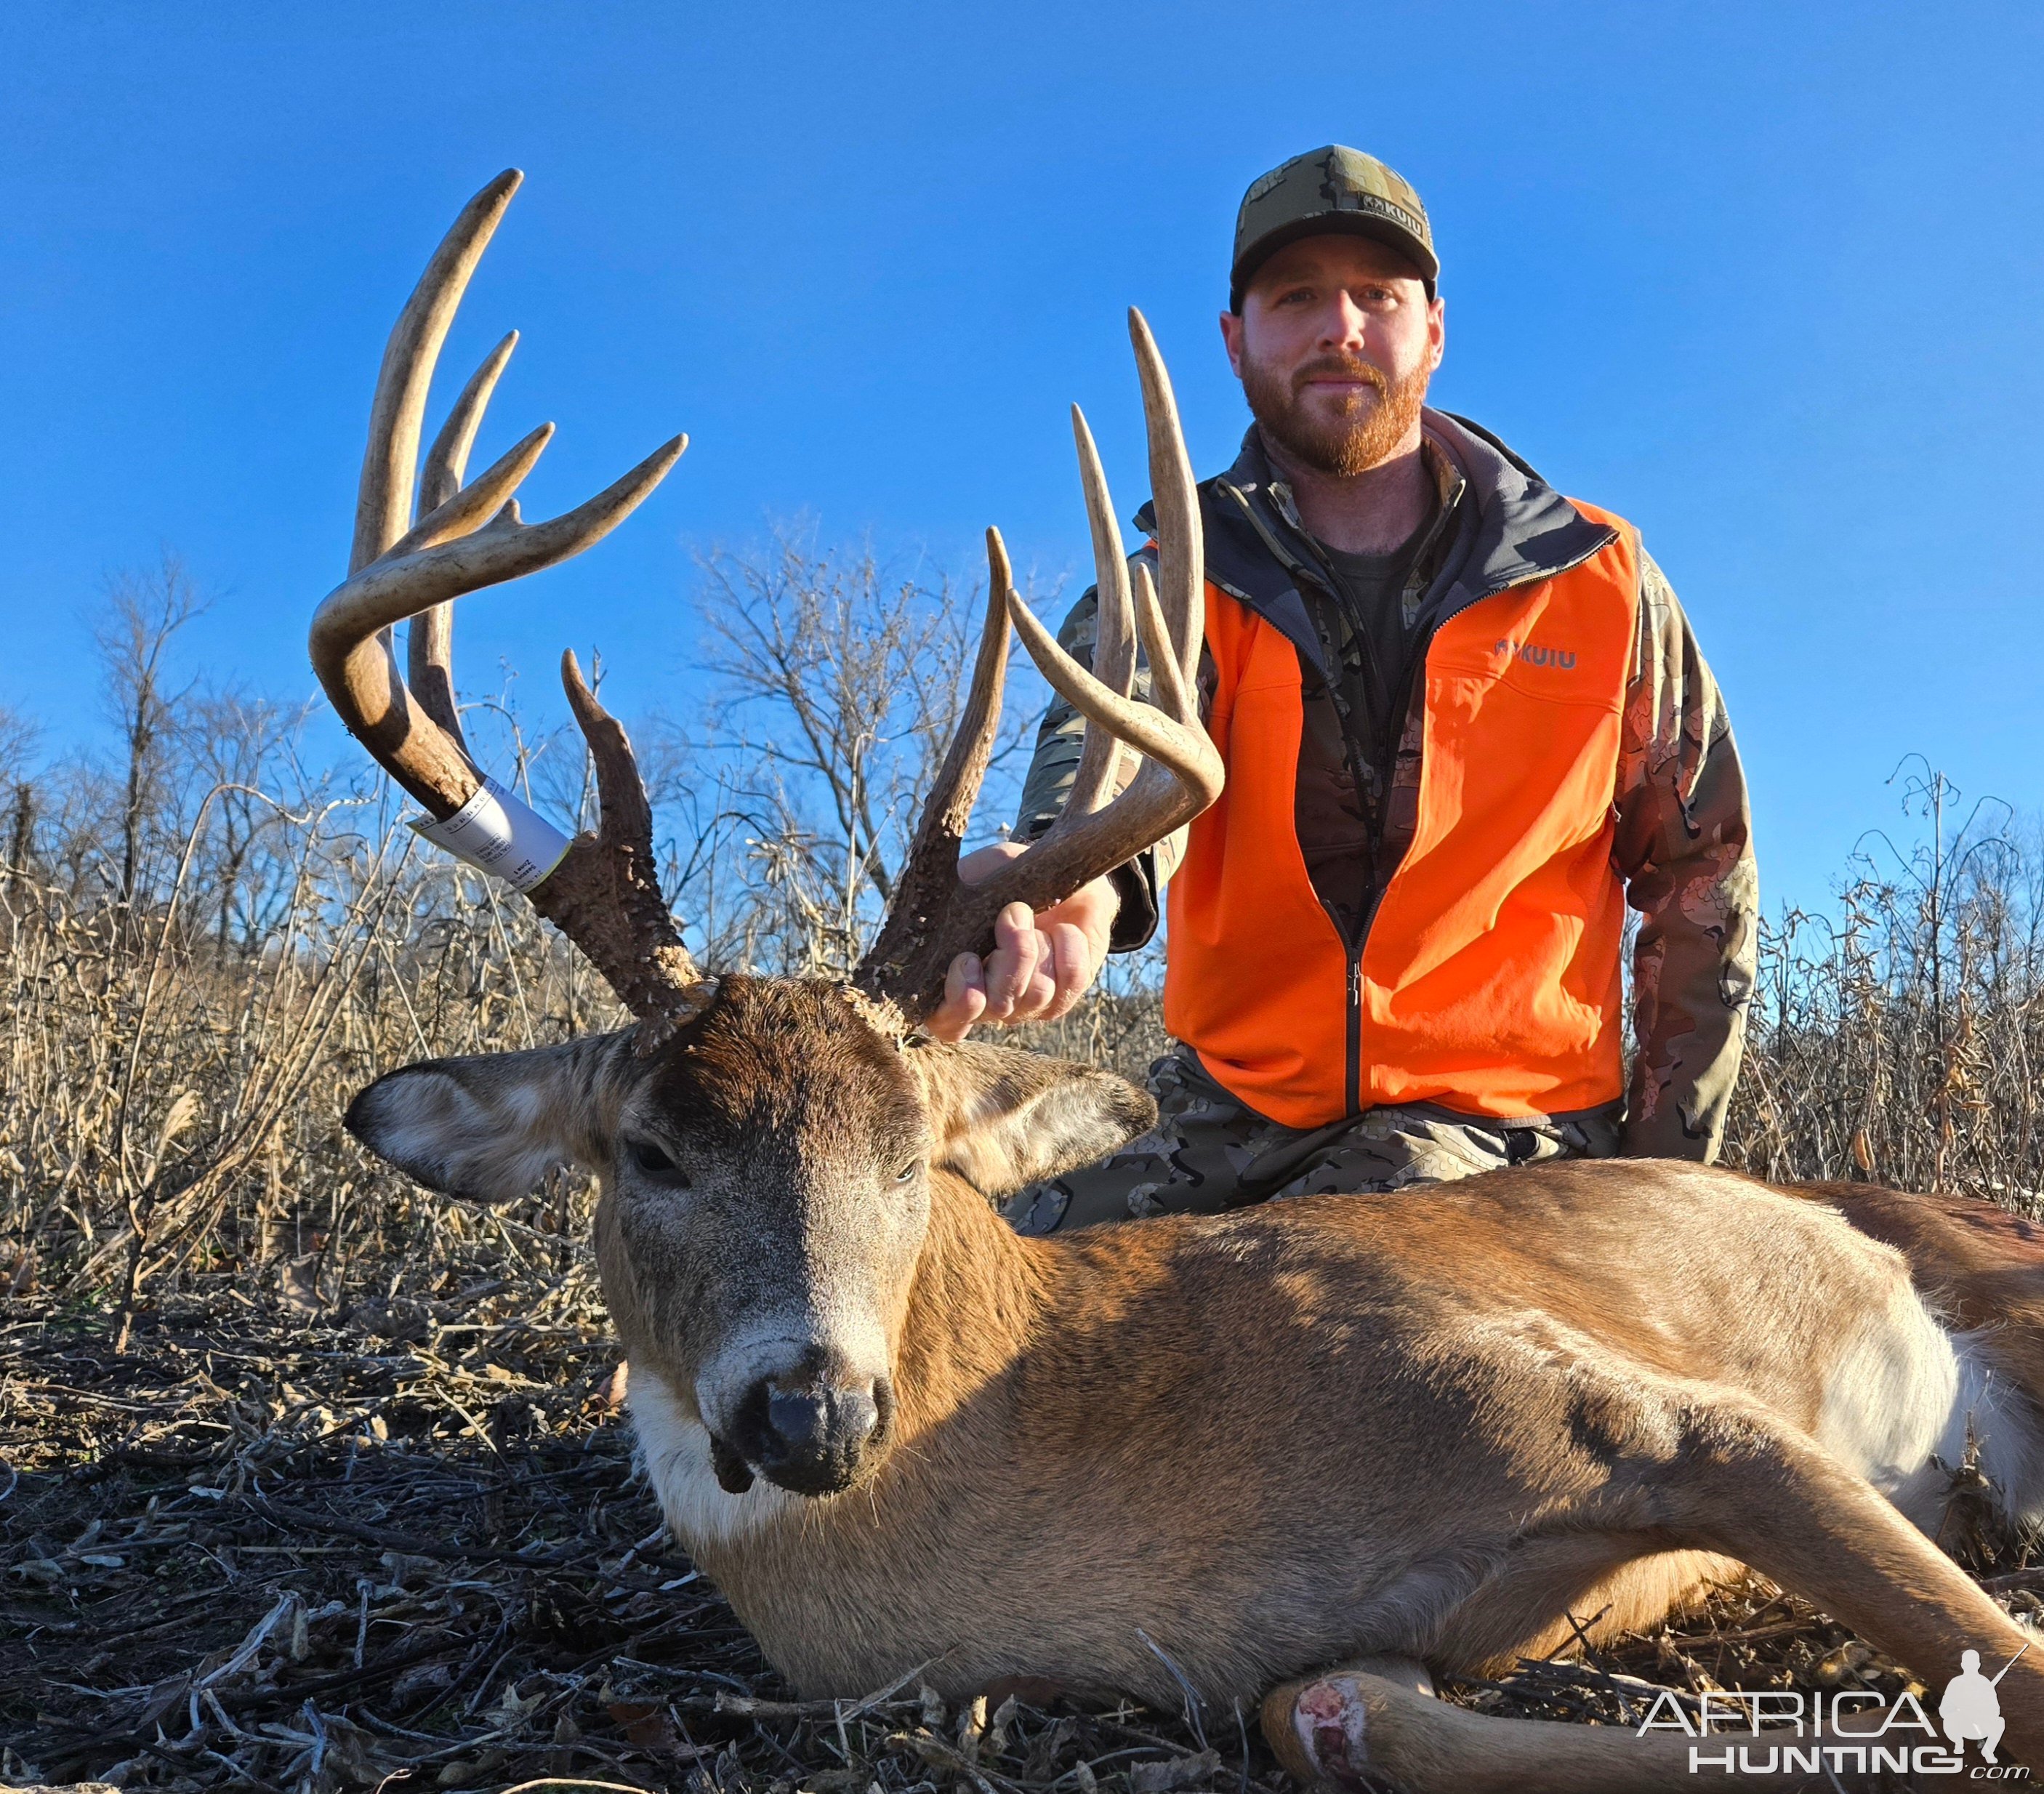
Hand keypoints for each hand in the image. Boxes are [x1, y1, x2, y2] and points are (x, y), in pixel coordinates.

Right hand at [922, 841, 1120, 1041]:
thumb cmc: (1008, 876)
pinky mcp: (1063, 996)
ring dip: (1039, 948)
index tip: (969, 958)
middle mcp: (987, 1000)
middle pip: (996, 1006)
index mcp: (953, 976)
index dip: (957, 1003)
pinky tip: (1062, 930)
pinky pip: (1070, 982)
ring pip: (1036, 994)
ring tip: (1035, 918)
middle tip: (1013, 915)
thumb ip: (965, 882)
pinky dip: (1068, 948)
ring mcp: (1026, 1004)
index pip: (945, 1020)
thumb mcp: (983, 871)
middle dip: (1010, 959)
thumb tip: (957, 894)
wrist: (1060, 875)